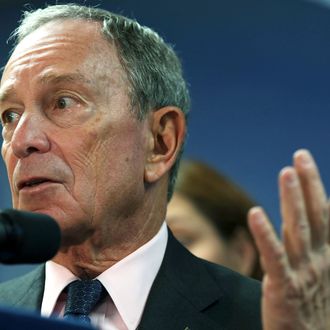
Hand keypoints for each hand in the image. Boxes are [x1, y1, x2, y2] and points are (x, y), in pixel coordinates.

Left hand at [248, 149, 329, 329]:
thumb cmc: (317, 310)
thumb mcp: (322, 274)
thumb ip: (316, 245)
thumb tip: (310, 222)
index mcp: (328, 255)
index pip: (324, 214)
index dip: (315, 186)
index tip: (304, 160)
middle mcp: (319, 259)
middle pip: (314, 215)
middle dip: (308, 184)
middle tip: (300, 155)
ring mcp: (303, 273)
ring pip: (297, 229)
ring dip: (293, 200)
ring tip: (286, 172)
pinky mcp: (284, 288)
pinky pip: (274, 257)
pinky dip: (265, 234)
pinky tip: (255, 213)